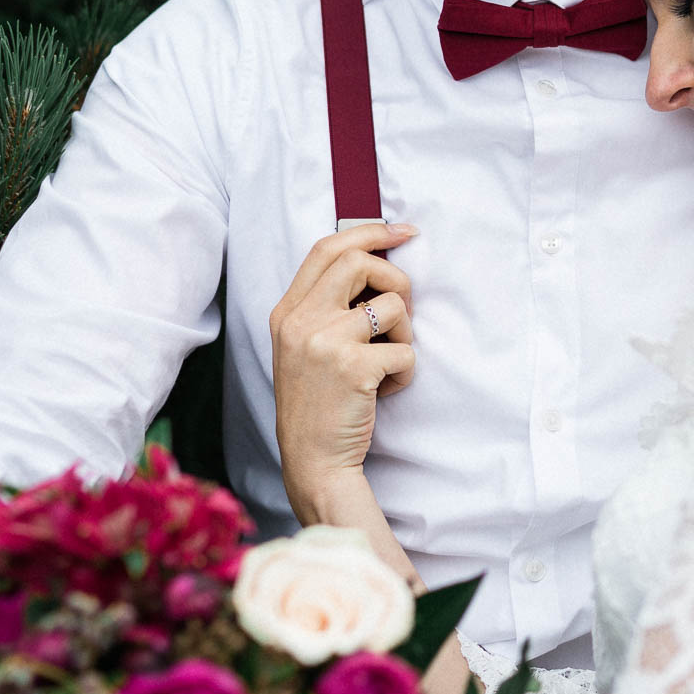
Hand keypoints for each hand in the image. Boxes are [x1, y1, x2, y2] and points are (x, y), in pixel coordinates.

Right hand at [269, 221, 417, 522]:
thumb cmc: (319, 402)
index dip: (369, 232)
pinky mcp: (352, 367)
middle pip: (359, 261)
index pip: (327, 248)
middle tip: (403, 308)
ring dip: (406, 334)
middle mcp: (300, 321)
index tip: (403, 231)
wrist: (312, 461)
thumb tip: (377, 261)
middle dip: (396, 278)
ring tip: (390, 362)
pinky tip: (386, 390)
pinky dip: (406, 371)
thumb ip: (327, 305)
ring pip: (393, 305)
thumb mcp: (305, 346)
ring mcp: (324, 342)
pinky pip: (405, 350)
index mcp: (287, 312)